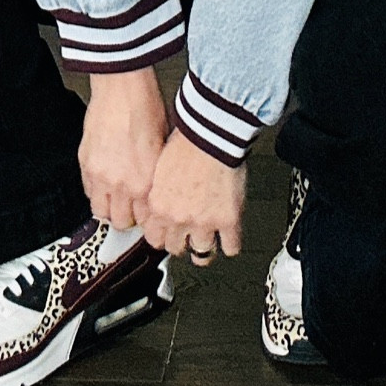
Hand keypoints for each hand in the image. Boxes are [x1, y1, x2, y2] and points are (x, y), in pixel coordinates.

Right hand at [78, 68, 168, 230]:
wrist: (122, 86)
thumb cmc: (147, 108)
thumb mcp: (164, 149)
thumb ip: (156, 178)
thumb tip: (156, 191)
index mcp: (144, 182)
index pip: (145, 221)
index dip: (148, 217)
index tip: (148, 212)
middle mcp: (120, 184)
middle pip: (120, 222)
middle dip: (128, 217)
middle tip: (133, 207)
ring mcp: (100, 175)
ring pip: (100, 212)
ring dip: (109, 208)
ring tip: (117, 197)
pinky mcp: (85, 162)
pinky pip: (87, 190)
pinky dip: (96, 190)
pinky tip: (106, 180)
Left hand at [143, 127, 245, 260]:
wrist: (211, 132)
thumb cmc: (187, 139)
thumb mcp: (159, 167)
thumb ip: (158, 191)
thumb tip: (161, 199)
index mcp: (159, 205)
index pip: (154, 238)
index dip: (163, 235)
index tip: (167, 233)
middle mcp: (178, 218)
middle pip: (176, 248)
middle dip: (182, 241)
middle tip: (188, 234)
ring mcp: (204, 222)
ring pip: (202, 253)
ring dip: (205, 247)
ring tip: (209, 240)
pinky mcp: (228, 220)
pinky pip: (230, 247)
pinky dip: (230, 244)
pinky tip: (229, 237)